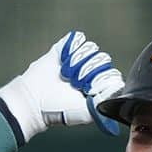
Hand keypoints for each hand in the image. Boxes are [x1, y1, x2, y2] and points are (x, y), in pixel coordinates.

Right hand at [0, 31, 123, 139]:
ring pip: (91, 48)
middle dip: (87, 71)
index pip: (112, 73)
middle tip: (74, 82)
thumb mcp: (86, 113)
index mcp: (98, 84)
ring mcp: (79, 58)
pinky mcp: (66, 48)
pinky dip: (70, 48)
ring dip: (76, 62)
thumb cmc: (58, 109)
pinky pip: (78, 39)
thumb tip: (118, 91)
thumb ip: (104, 102)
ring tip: (66, 74)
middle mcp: (91, 70)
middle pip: (102, 59)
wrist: (34, 99)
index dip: (100, 79)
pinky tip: (62, 60)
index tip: (87, 89)